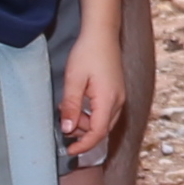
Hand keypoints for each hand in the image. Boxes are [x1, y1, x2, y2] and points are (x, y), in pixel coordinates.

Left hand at [55, 39, 122, 157]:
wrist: (102, 34)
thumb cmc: (87, 53)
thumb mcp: (73, 80)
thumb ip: (71, 107)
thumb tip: (68, 130)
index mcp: (108, 100)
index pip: (97, 133)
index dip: (84, 145)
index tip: (69, 150)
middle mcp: (118, 101)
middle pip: (102, 130)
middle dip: (83, 133)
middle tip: (64, 122)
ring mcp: (119, 97)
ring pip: (103, 122)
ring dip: (86, 123)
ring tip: (69, 108)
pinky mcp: (117, 92)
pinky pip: (105, 112)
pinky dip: (91, 115)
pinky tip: (78, 103)